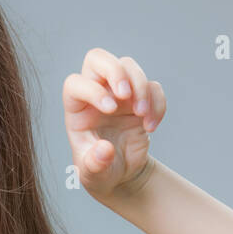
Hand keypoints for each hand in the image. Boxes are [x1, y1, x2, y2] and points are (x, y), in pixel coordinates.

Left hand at [63, 48, 166, 200]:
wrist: (120, 175)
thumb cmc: (99, 171)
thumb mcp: (93, 174)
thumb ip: (95, 164)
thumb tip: (104, 150)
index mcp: (76, 109)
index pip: (75, 83)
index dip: (92, 90)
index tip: (109, 110)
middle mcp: (95, 94)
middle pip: (98, 58)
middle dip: (115, 70)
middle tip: (126, 95)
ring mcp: (118, 94)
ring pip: (128, 66)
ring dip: (140, 87)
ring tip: (142, 117)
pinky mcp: (139, 99)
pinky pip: (152, 86)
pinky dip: (157, 103)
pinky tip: (151, 126)